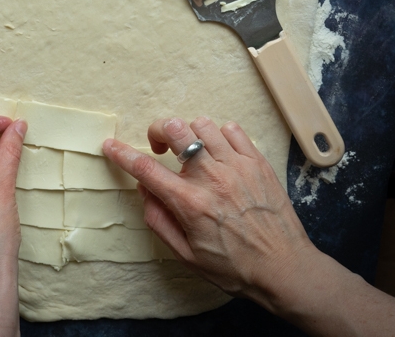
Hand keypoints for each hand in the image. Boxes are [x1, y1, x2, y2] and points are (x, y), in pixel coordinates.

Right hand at [103, 116, 315, 306]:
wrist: (284, 269)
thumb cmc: (234, 267)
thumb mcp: (187, 256)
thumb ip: (159, 221)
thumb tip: (144, 191)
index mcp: (190, 204)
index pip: (146, 169)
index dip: (122, 154)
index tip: (110, 145)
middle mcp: (211, 178)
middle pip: (175, 130)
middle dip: (158, 130)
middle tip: (160, 146)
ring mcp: (237, 166)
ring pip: (202, 124)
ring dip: (190, 134)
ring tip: (193, 152)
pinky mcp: (257, 161)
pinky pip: (232, 129)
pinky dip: (220, 135)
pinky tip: (219, 153)